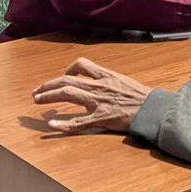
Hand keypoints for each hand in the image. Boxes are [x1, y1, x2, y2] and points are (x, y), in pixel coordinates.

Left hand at [33, 58, 152, 133]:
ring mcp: (99, 101)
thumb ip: (109, 80)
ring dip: (49, 96)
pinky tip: (51, 126)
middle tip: (37, 92)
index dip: (67, 70)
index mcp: (106, 76)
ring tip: (37, 100)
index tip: (61, 77)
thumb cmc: (142, 97)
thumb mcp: (124, 81)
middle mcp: (99, 86)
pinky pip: (78, 121)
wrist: (154, 109)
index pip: (81, 65)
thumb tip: (98, 80)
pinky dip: (63, 124)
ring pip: (68, 94)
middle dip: (49, 85)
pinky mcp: (101, 118)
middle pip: (67, 79)